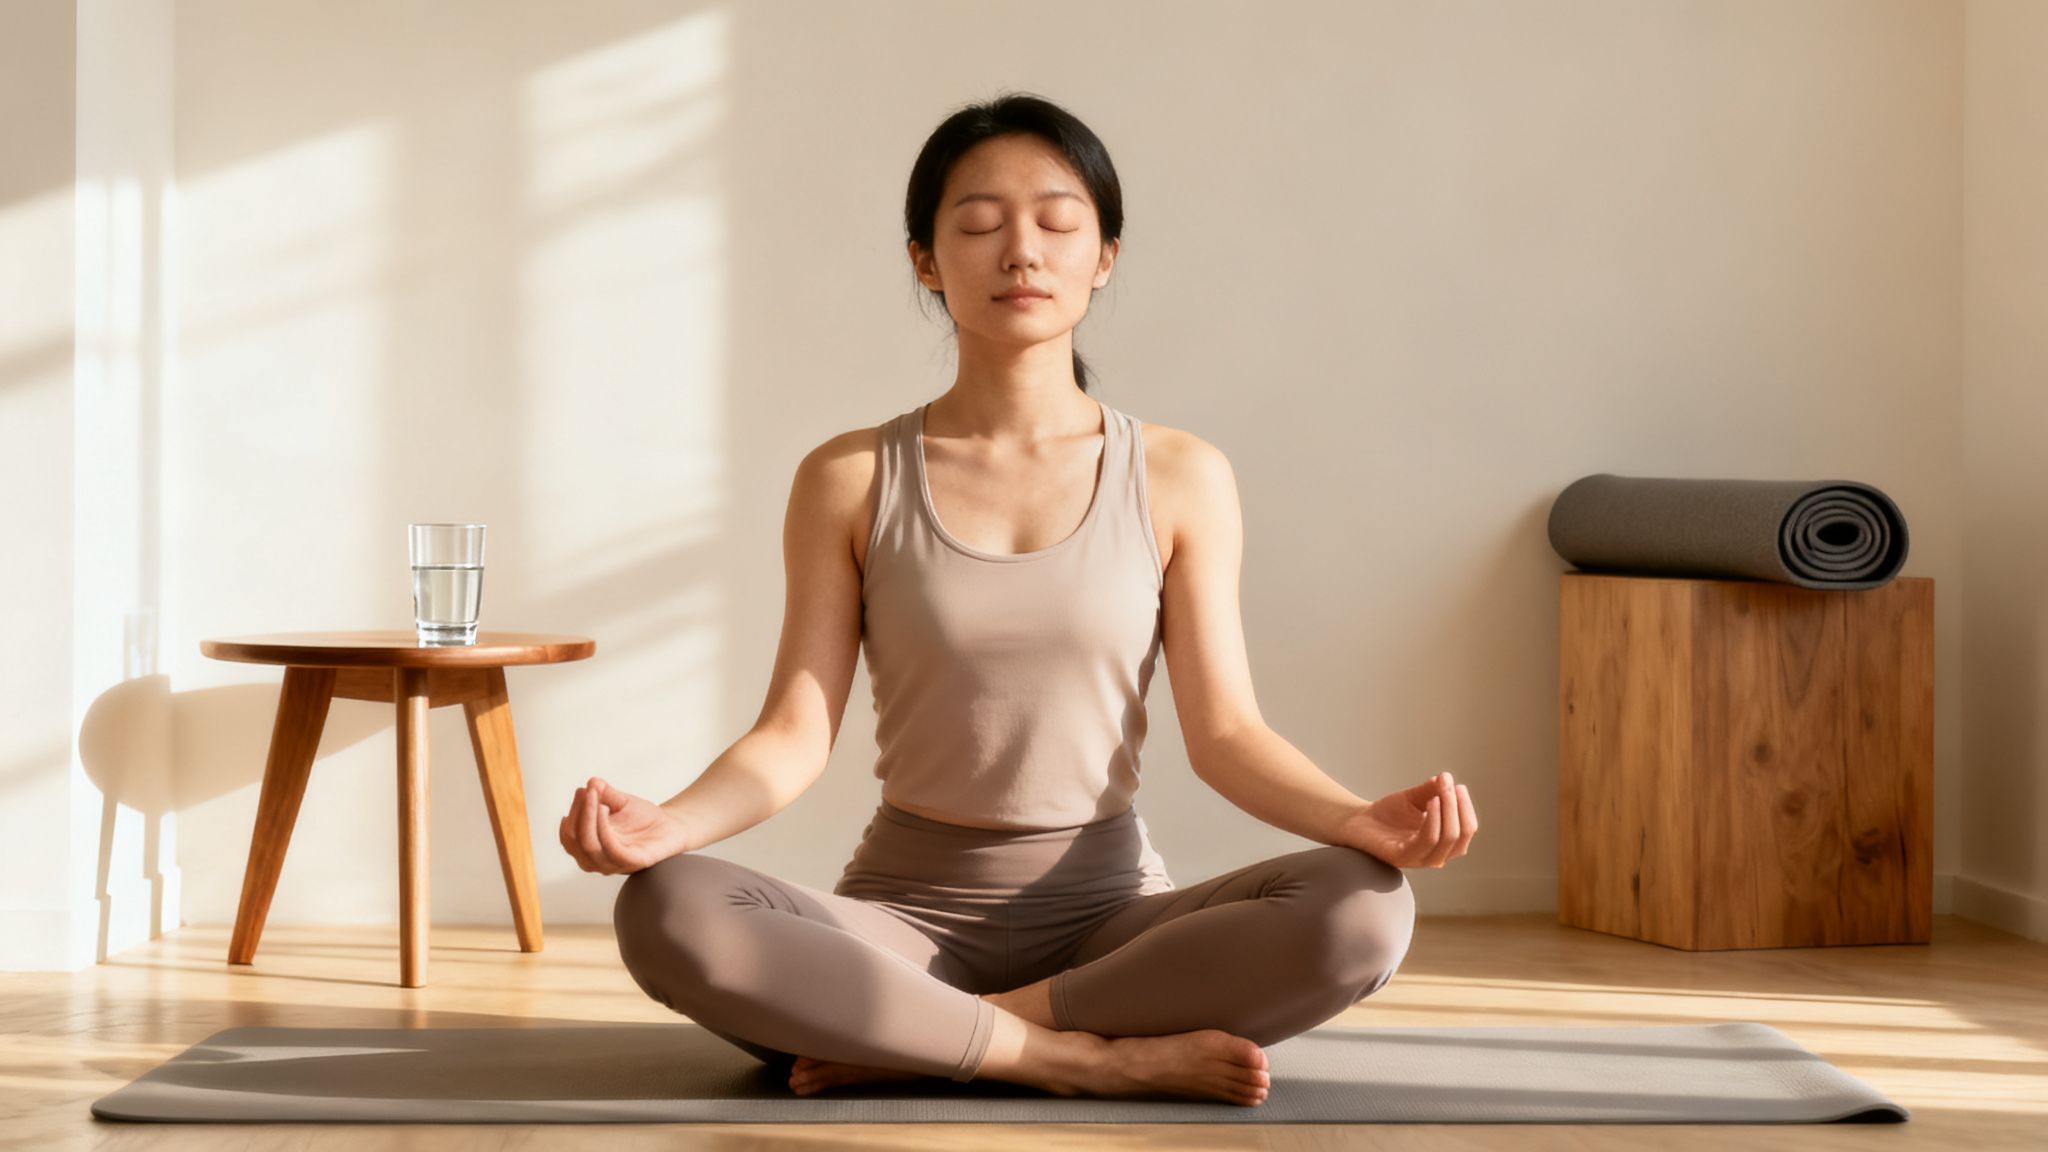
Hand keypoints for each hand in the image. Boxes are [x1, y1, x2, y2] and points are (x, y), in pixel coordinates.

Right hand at [558, 776, 689, 874]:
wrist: (672, 826)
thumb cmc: (643, 818)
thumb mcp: (619, 802)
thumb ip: (604, 793)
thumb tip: (592, 782)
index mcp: (591, 848)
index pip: (570, 836)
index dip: (573, 813)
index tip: (581, 791)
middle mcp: (599, 860)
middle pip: (576, 842)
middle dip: (578, 813)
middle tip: (587, 791)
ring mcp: (615, 864)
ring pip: (590, 846)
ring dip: (588, 818)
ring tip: (595, 796)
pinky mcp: (634, 862)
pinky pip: (611, 850)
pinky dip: (603, 828)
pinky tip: (605, 809)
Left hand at [1340, 771, 1476, 868]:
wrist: (1357, 821)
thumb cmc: (1387, 814)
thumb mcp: (1415, 799)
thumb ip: (1432, 791)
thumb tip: (1447, 777)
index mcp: (1441, 844)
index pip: (1466, 831)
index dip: (1466, 808)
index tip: (1458, 786)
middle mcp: (1434, 855)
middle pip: (1460, 837)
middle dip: (1458, 808)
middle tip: (1449, 784)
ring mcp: (1418, 859)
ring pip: (1445, 839)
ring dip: (1448, 811)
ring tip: (1439, 792)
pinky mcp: (1402, 857)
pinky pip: (1426, 841)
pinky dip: (1432, 820)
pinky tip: (1430, 802)